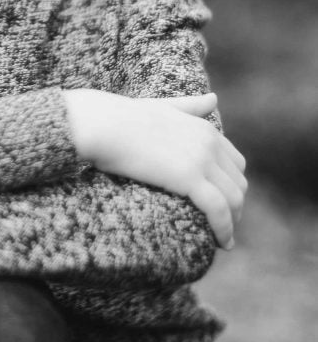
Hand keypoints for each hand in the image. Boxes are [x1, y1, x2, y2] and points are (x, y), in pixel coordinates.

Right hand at [64, 89, 246, 248]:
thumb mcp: (163, 107)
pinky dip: (225, 229)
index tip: (224, 203)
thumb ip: (190, 106)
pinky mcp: (189, 178)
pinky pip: (219, 209)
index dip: (232, 185)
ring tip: (224, 239)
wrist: (102, 124)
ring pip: (234, 199)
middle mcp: (210, 143)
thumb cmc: (122, 116)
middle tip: (223, 226)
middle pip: (238, 183)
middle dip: (235, 207)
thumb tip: (214, 98)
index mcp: (205, 127)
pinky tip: (222, 242)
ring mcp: (201, 160)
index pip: (235, 163)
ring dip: (233, 222)